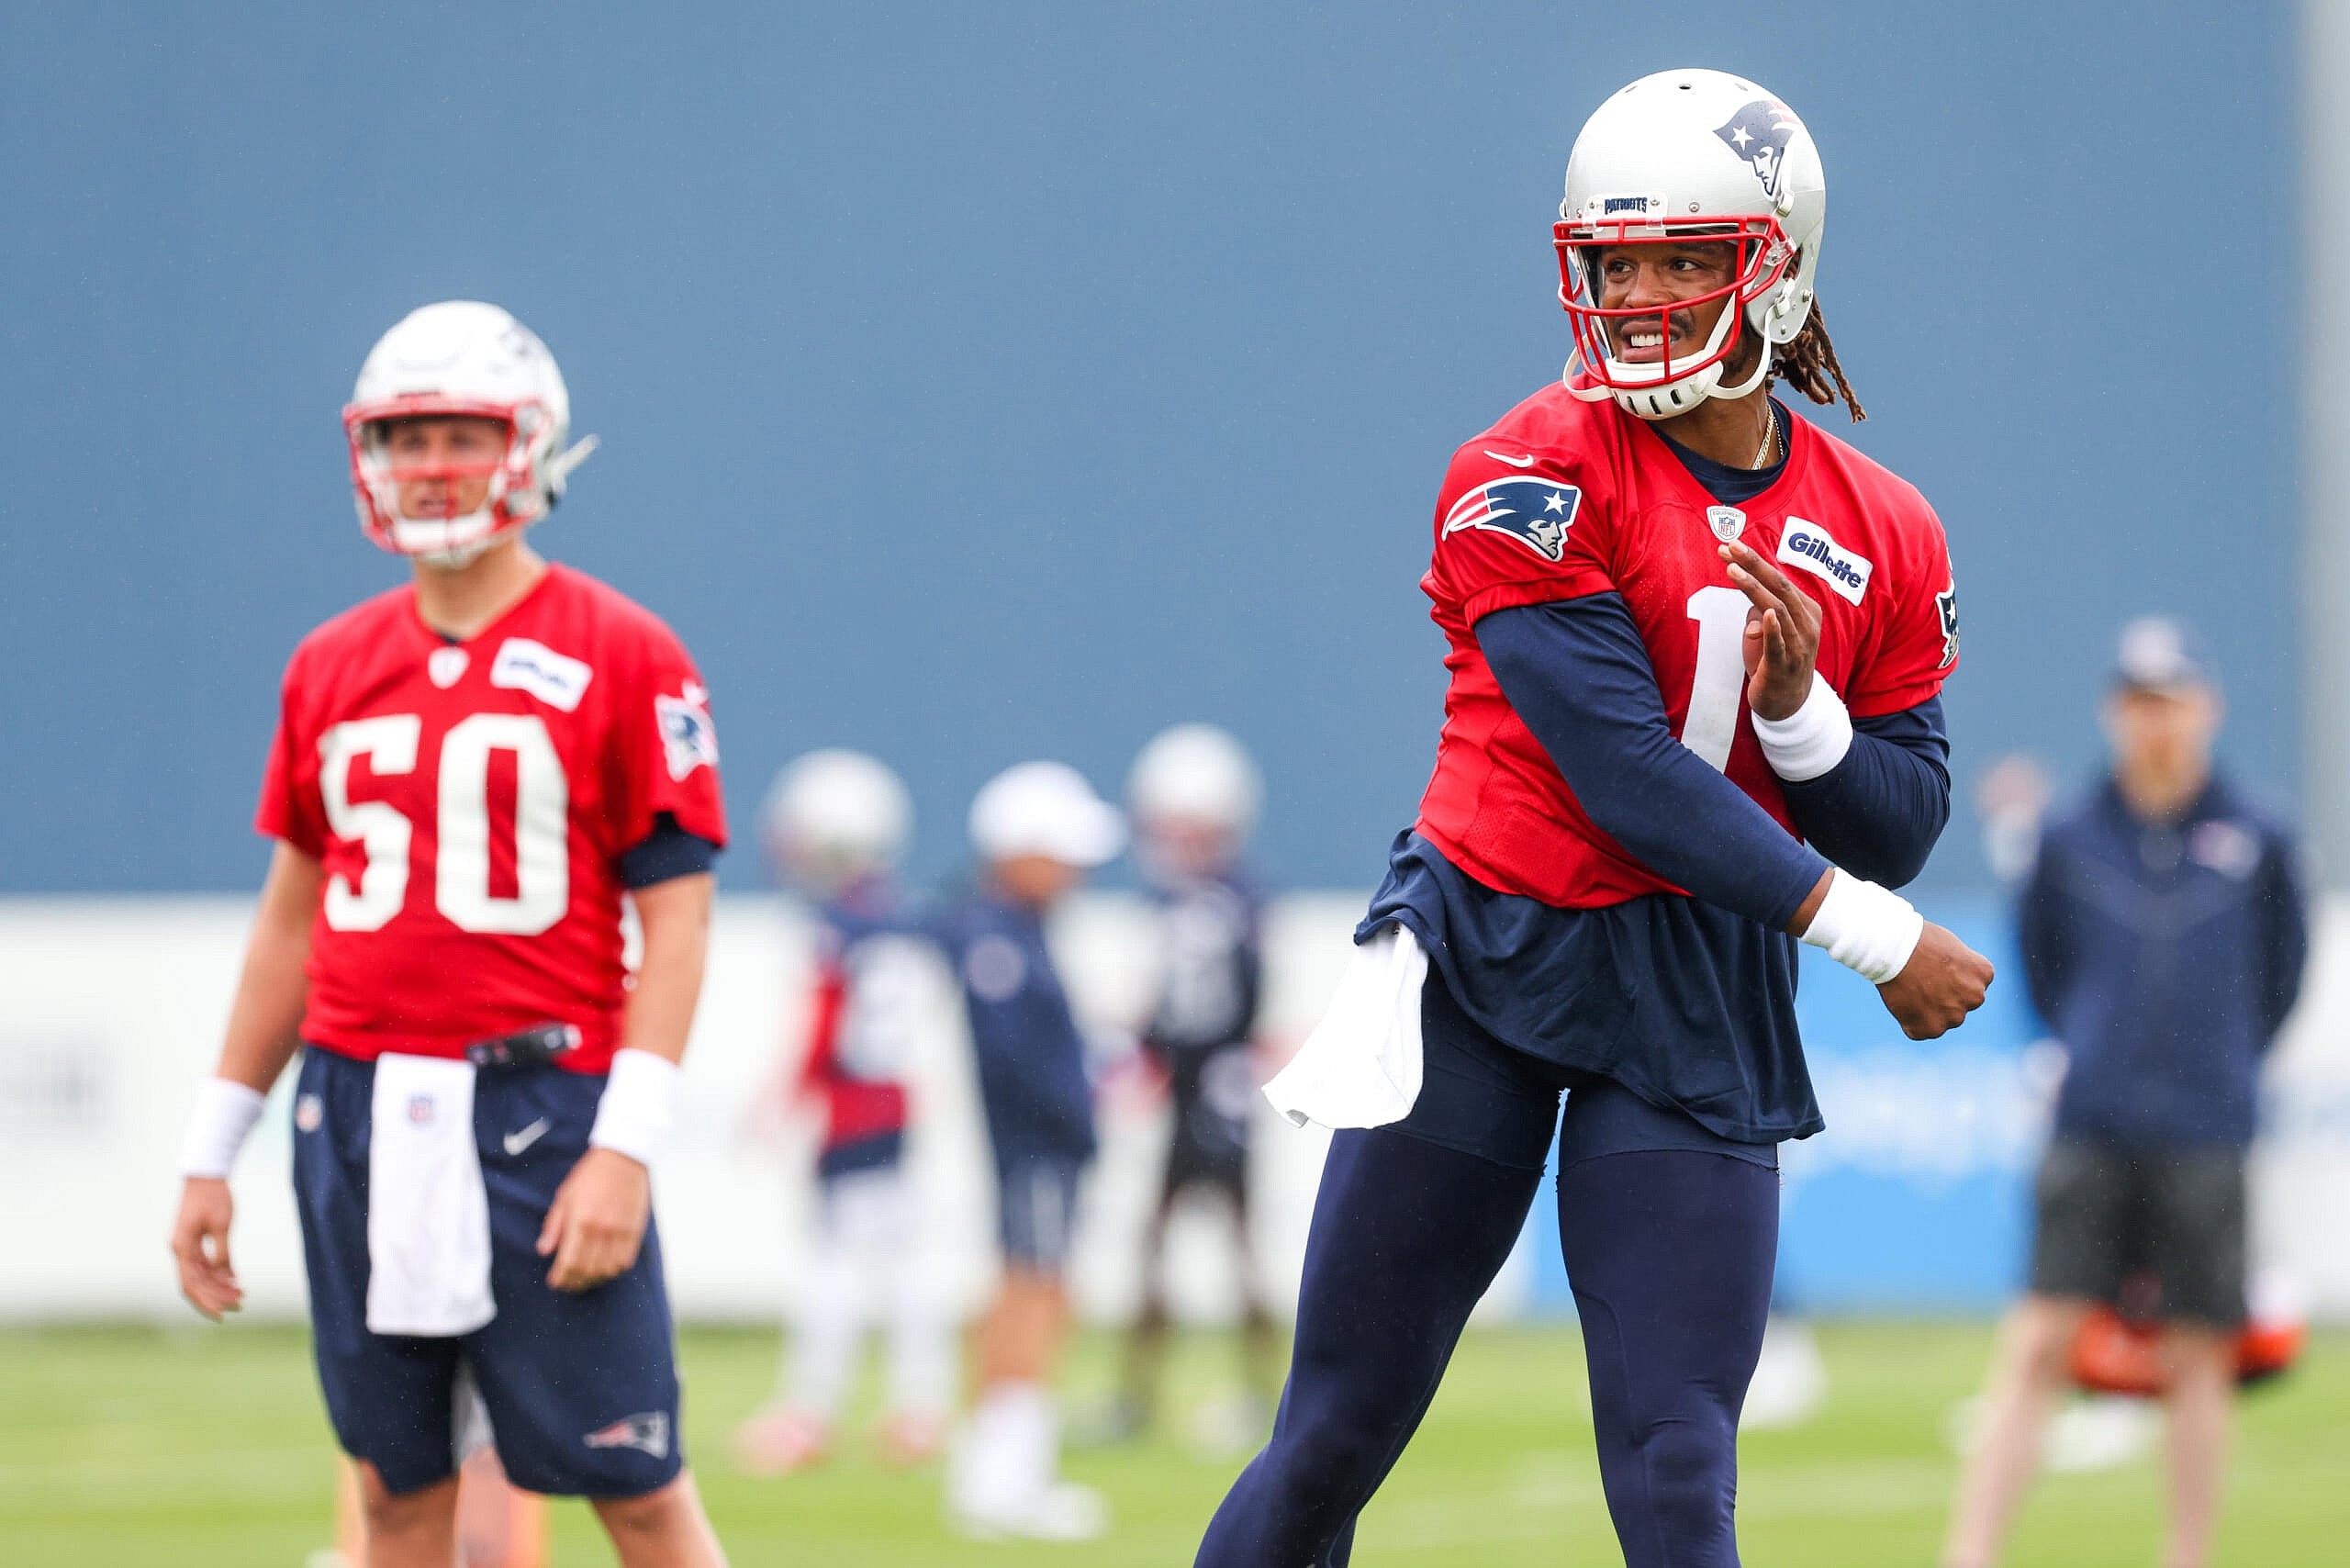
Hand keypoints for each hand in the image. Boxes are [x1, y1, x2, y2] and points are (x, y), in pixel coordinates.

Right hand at [171, 1177, 241, 1320]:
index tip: (222, 1314)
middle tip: (240, 1305)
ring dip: (219, 1286)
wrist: (206, 1173)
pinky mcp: (195, 1241)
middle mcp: (180, 1250)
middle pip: (196, 1283)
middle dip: (216, 1297)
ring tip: (242, 1294)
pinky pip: (206, 1264)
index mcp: (182, 1247)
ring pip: (202, 1275)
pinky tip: (236, 1280)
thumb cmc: (213, 1196)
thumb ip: (222, 1252)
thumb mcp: (222, 1224)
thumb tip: (224, 1276)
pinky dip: (219, 1274)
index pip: (191, 1284)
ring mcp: (186, 1246)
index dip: (206, 1302)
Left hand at [537, 1147, 651, 1292]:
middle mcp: (601, 1229)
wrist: (623, 1156)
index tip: (555, 1282)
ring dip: (594, 1279)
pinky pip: (625, 1260)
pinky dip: (614, 1269)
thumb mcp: (565, 1196)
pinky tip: (605, 1268)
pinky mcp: (635, 1230)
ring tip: (585, 1279)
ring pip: (607, 1269)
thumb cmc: (590, 1174)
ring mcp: (620, 1230)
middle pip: (587, 1269)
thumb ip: (554, 1226)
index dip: (560, 1277)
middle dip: (575, 1282)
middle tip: (568, 1285)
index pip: (568, 1261)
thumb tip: (544, 1251)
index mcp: (580, 1220)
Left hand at [1720, 540, 1822, 720]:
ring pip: (1777, 610)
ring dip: (1754, 588)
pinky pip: (1780, 645)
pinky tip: (1765, 613)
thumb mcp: (1771, 628)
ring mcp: (1798, 646)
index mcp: (1806, 610)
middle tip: (1730, 546)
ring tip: (1732, 570)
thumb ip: (1761, 608)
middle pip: (1780, 588)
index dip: (1755, 561)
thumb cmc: (1776, 658)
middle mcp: (1806, 624)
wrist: (1788, 702)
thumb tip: (1748, 592)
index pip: (1779, 579)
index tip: (1730, 544)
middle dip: (1754, 565)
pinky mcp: (1784, 666)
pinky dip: (1773, 628)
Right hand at [1876, 923, 1994, 1039]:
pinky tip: (1902, 1002)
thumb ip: (1960, 970)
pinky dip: (1909, 1021)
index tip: (1933, 965)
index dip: (1948, 975)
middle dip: (1941, 996)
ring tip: (1909, 989)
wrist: (1894, 949)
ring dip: (1926, 1010)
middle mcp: (1976, 997)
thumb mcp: (1951, 948)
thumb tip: (1949, 984)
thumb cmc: (1918, 940)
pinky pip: (1920, 1030)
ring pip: (1941, 1019)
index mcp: (1983, 974)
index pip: (1968, 984)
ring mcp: (1955, 1016)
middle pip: (1957, 1003)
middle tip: (1918, 979)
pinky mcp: (1931, 1029)